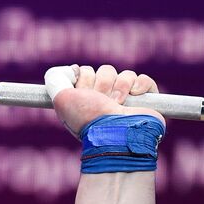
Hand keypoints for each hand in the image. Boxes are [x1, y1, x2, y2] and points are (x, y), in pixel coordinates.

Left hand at [45, 64, 161, 138]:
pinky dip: (140, 85)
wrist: (118, 133)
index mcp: (86, 101)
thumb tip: (70, 70)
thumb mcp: (62, 98)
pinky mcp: (147, 102)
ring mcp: (127, 102)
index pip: (86, 73)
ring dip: (120, 86)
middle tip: (101, 100)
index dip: (84, 80)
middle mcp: (105, 102)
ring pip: (125, 75)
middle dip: (102, 83)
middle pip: (105, 71)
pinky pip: (144, 80)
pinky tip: (134, 97)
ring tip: (117, 103)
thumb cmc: (90, 118)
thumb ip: (57, 79)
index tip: (82, 93)